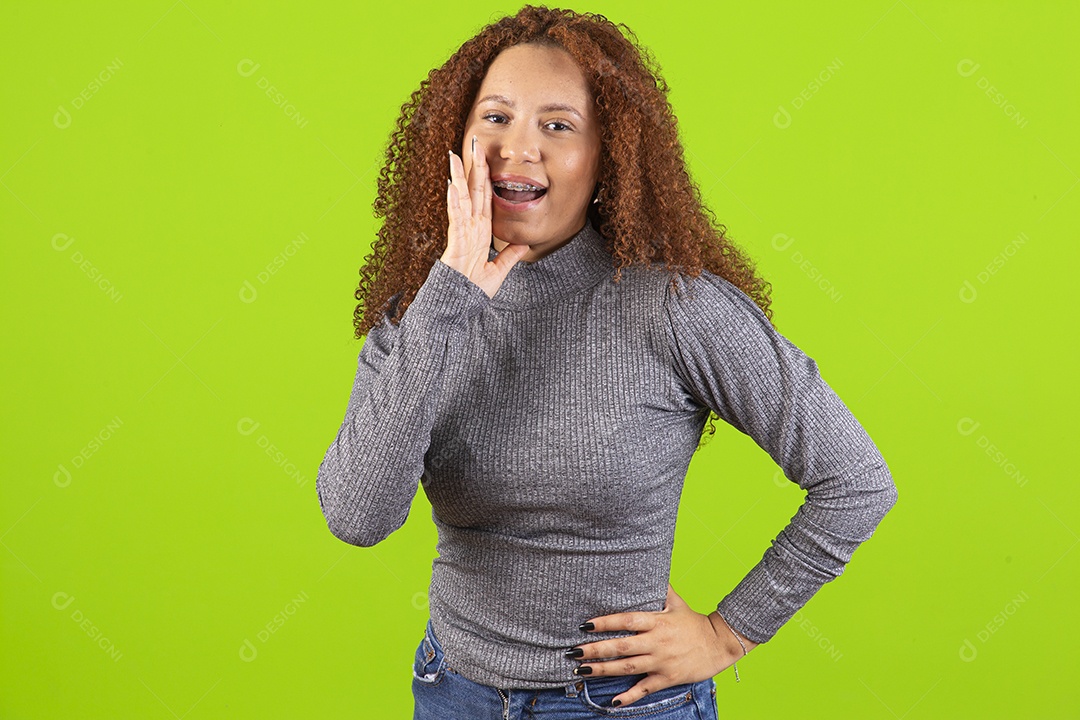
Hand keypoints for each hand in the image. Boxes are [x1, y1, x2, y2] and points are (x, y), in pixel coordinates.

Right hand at [444, 135, 528, 298]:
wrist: (458, 305)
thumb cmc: (473, 290)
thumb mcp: (499, 271)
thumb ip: (510, 257)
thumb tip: (524, 244)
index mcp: (481, 231)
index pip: (484, 198)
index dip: (486, 177)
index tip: (486, 158)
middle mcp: (470, 227)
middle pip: (473, 191)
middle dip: (473, 166)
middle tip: (473, 142)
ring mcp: (462, 233)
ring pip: (462, 198)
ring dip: (461, 176)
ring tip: (457, 154)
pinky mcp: (456, 241)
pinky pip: (456, 217)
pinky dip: (455, 200)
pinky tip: (453, 184)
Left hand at [569, 583, 757, 707]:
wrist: (719, 645)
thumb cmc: (694, 622)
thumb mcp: (677, 602)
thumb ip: (660, 588)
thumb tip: (647, 565)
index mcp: (657, 621)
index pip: (626, 621)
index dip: (604, 623)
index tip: (584, 625)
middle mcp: (657, 642)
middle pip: (621, 646)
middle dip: (595, 649)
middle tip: (573, 651)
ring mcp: (661, 661)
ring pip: (627, 667)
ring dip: (603, 670)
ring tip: (581, 670)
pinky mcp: (667, 678)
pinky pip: (644, 688)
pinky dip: (629, 695)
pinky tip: (613, 701)